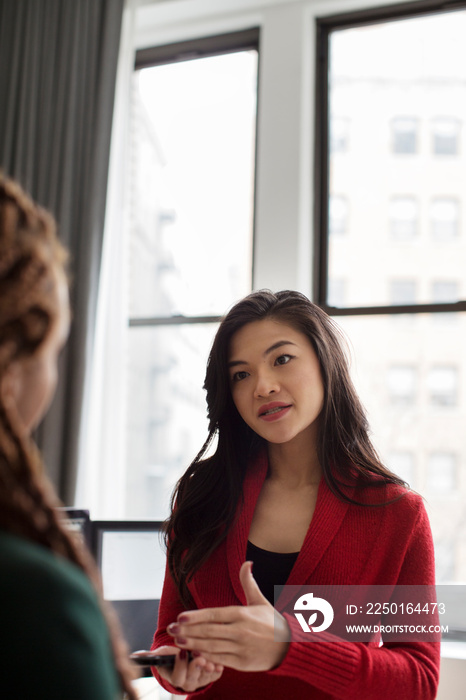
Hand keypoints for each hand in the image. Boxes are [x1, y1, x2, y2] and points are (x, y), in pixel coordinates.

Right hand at [152, 645, 222, 692]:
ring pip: (205, 677)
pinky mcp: (210, 677)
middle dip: (195, 668)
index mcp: (174, 678)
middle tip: (198, 657)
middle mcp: (187, 683)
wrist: (185, 657)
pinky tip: (218, 662)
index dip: (180, 666)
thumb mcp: (162, 654)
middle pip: (192, 679)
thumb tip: (136, 656)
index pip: (177, 677)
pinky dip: (217, 669)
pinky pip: (215, 676)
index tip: (181, 653)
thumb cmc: (172, 655)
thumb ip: (152, 656)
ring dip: (208, 669)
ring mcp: (200, 681)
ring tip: (209, 660)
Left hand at [167, 561, 289, 671]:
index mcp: (242, 614)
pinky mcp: (242, 662)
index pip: (214, 615)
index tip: (180, 617)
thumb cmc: (272, 623)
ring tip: (178, 641)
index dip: (196, 617)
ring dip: (193, 644)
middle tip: (171, 629)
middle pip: (209, 631)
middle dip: (188, 631)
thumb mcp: (260, 601)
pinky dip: (206, 657)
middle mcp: (240, 631)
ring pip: (211, 646)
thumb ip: (248, 582)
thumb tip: (247, 562)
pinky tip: (194, 653)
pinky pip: (220, 659)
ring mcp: (240, 648)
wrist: (289, 647)